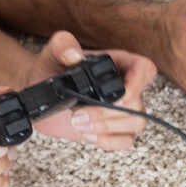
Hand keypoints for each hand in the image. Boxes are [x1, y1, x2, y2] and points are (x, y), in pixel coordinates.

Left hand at [24, 30, 155, 151]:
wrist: (40, 94)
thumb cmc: (50, 70)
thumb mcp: (51, 53)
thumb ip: (61, 45)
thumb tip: (74, 55)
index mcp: (117, 63)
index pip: (144, 68)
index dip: (138, 83)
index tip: (119, 96)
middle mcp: (124, 85)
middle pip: (137, 102)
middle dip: (107, 112)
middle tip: (78, 113)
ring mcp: (121, 109)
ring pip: (136, 123)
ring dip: (107, 127)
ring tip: (80, 123)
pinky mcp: (113, 128)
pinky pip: (127, 140)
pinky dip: (109, 141)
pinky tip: (88, 134)